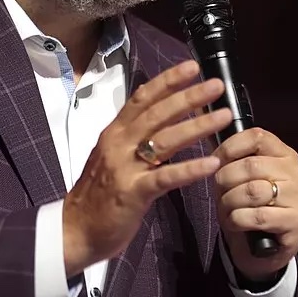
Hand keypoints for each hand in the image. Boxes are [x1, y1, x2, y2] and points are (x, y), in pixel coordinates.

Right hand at [63, 60, 231, 275]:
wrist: (74, 229)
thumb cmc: (98, 195)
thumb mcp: (112, 156)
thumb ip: (132, 135)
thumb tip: (156, 112)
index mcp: (115, 132)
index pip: (142, 98)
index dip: (168, 80)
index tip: (192, 67)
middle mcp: (118, 143)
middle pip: (157, 113)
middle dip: (189, 96)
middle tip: (216, 85)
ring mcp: (125, 167)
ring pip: (165, 140)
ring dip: (197, 126)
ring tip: (223, 117)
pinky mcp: (133, 192)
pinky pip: (166, 177)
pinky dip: (190, 169)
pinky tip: (212, 163)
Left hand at [213, 128, 297, 281]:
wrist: (267, 252)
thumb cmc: (251, 208)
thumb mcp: (242, 180)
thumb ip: (234, 160)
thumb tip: (208, 139)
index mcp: (285, 155)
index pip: (256, 137)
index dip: (229, 148)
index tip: (214, 162)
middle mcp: (297, 173)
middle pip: (251, 165)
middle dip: (224, 179)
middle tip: (219, 192)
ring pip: (253, 191)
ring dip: (229, 201)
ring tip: (226, 209)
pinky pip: (257, 216)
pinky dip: (237, 220)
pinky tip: (235, 223)